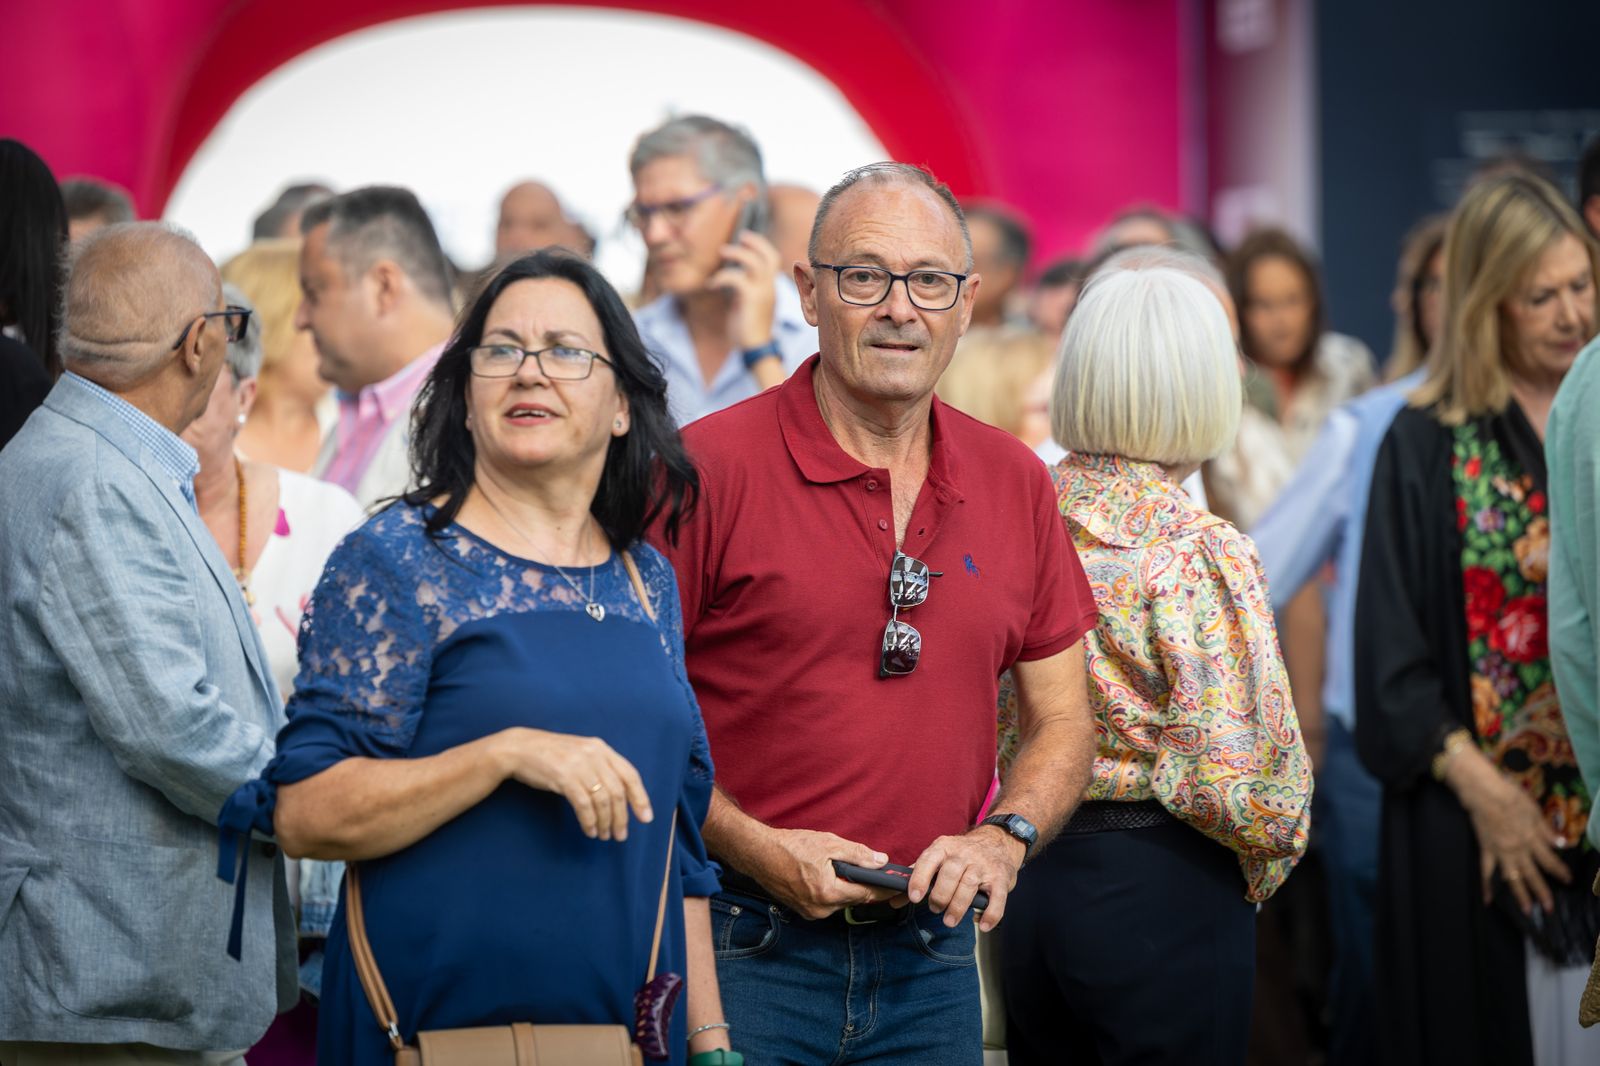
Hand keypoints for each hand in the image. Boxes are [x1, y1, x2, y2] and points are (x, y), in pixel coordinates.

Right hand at [493, 728, 652, 841]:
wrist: (519, 749)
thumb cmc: (551, 755)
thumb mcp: (581, 753)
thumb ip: (600, 767)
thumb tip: (620, 795)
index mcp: (601, 748)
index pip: (630, 775)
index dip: (640, 798)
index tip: (646, 818)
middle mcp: (594, 755)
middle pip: (617, 792)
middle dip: (621, 817)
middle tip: (620, 835)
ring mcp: (579, 765)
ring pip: (602, 801)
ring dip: (605, 822)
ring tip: (603, 835)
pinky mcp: (564, 777)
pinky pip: (584, 805)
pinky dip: (589, 821)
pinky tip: (589, 830)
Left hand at [707, 231, 780, 351]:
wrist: (756, 349)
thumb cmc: (750, 330)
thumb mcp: (750, 305)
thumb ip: (747, 290)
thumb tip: (735, 278)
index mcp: (771, 288)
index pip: (773, 260)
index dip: (761, 246)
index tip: (746, 240)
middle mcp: (770, 288)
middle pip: (769, 256)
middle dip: (755, 243)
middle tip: (740, 237)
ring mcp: (762, 293)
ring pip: (754, 263)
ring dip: (737, 254)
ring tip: (721, 251)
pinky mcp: (751, 299)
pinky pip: (736, 278)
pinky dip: (722, 277)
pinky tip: (711, 284)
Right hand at [747, 827, 901, 919]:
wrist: (759, 853)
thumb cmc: (791, 846)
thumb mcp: (828, 844)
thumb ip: (857, 854)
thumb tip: (880, 861)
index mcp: (828, 893)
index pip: (865, 895)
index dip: (883, 889)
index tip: (897, 886)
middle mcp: (820, 909)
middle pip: (852, 898)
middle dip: (862, 885)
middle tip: (873, 871)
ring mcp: (810, 912)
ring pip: (838, 900)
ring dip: (845, 887)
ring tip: (842, 868)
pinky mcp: (802, 910)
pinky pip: (825, 902)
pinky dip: (831, 890)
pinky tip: (826, 875)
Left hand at [906, 825, 1023, 931]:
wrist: (997, 842)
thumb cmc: (960, 855)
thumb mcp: (939, 857)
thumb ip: (918, 876)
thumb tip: (894, 899)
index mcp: (944, 847)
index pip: (929, 860)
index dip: (920, 879)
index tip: (913, 897)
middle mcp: (963, 854)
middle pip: (950, 874)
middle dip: (940, 895)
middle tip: (934, 909)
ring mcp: (983, 865)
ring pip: (969, 885)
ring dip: (958, 906)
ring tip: (949, 921)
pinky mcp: (1000, 878)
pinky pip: (997, 898)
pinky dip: (990, 913)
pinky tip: (982, 924)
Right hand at [1450, 750, 1569, 912]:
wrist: (1484, 792)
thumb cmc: (1510, 796)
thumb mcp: (1534, 810)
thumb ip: (1546, 830)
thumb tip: (1562, 844)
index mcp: (1532, 838)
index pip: (1550, 860)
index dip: (1560, 871)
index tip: (1568, 880)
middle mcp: (1519, 849)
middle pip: (1533, 874)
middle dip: (1543, 891)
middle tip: (1549, 908)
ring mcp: (1501, 852)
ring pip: (1513, 877)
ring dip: (1521, 895)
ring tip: (1527, 910)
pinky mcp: (1486, 850)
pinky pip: (1486, 871)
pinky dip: (1486, 886)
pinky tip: (1487, 900)